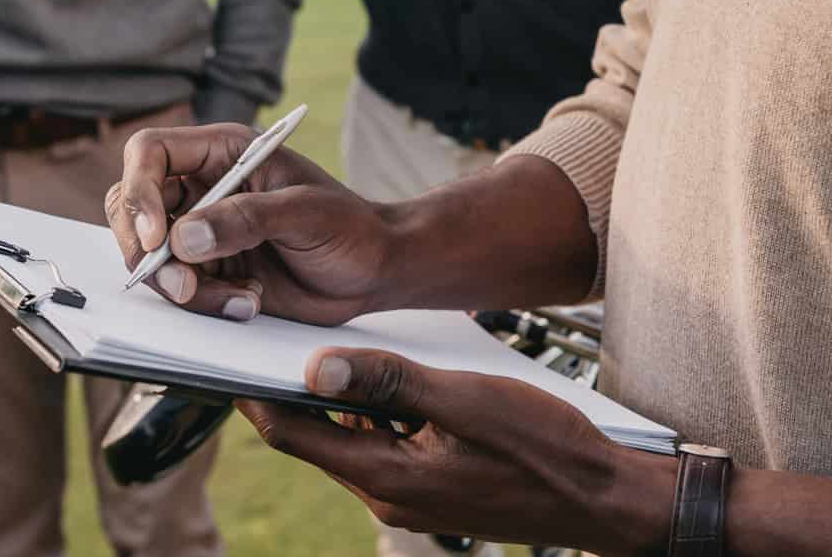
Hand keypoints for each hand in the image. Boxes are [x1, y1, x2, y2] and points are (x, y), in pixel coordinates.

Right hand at [105, 123, 396, 324]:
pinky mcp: (208, 270)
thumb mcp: (305, 213)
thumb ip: (245, 219)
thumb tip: (181, 239)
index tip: (158, 239)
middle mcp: (203, 187)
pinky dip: (205, 304)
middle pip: (132, 207)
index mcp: (223, 152)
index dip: (140, 192)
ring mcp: (201, 231)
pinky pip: (177, 289)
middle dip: (146, 251)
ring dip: (184, 287)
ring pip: (150, 256)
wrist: (374, 272)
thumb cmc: (351, 228)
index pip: (150, 153)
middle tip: (185, 287)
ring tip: (245, 297)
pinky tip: (250, 301)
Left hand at [239, 349, 673, 555]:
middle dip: (292, 388)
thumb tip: (315, 366)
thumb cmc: (545, 446)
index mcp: (387, 477)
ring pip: (352, 438)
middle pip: (317, 435)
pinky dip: (375, 411)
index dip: (256, 394)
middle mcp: (388, 495)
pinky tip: (389, 376)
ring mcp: (412, 495)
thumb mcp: (466, 399)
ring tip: (326, 345)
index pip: (295, 434)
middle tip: (267, 333)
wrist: (604, 497)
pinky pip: (386, 445)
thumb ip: (391, 382)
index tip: (227, 352)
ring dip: (339, 396)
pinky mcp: (433, 488)